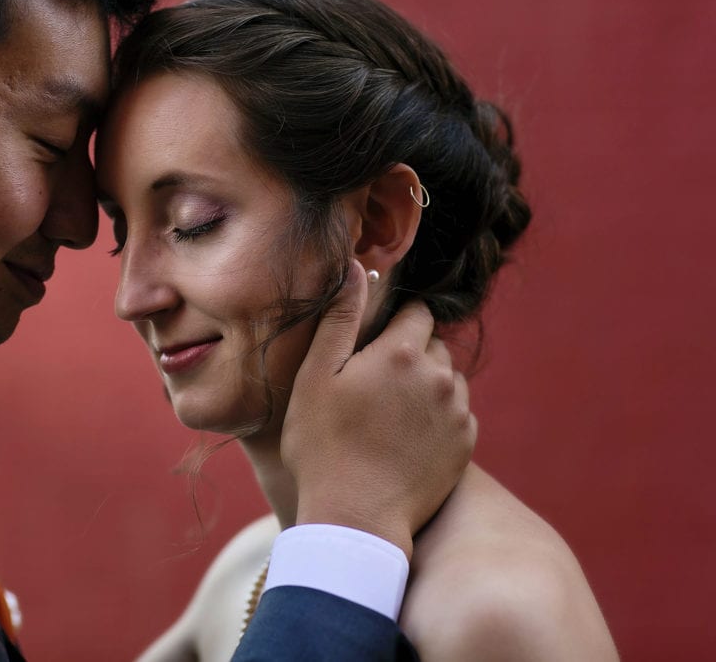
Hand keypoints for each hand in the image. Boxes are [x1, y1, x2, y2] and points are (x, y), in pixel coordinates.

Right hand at [283, 260, 475, 558]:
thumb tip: (357, 266)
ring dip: (425, 386)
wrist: (355, 518)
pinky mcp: (466, 445)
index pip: (415, 312)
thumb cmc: (323, 445)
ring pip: (447, 379)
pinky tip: (405, 439)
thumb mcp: (316, 376)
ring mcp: (458, 412)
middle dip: (408, 355)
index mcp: (402, 352)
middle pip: (432, 345)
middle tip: (372, 387)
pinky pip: (456, 414)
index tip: (370, 349)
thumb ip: (340, 317)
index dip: (392, 325)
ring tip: (388, 417)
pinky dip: (437, 418)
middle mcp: (440, 376)